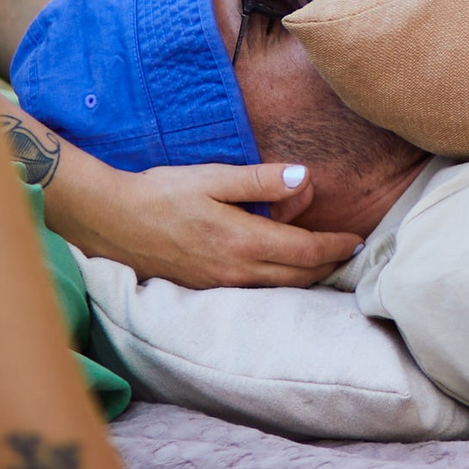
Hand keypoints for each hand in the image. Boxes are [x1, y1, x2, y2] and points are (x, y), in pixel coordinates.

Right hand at [58, 163, 363, 289]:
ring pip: (278, 288)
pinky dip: (279, 281)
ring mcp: (220, 285)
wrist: (112, 221)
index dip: (335, 246)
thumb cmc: (163, 193)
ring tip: (324, 260)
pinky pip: (255, 291)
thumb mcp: (214, 177)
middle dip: (328, 265)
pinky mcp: (206, 289)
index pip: (305, 251)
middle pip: (298, 276)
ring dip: (305, 276)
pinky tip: (281, 268)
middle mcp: (236, 271)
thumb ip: (262, 181)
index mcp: (243, 241)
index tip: (357, 239)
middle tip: (349, 250)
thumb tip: (306, 178)